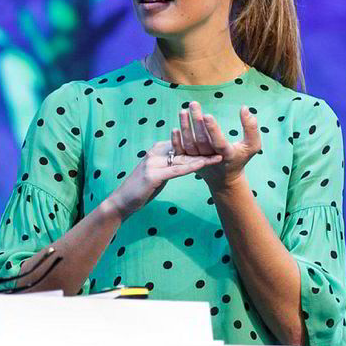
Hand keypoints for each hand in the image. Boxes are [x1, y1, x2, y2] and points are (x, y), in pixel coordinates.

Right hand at [108, 140, 222, 216]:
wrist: (121, 201)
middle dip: (204, 149)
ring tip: (219, 155)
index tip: (217, 144)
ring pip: (182, 159)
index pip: (182, 145)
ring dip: (203, 158)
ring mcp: (153, 163)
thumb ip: (169, 165)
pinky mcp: (153, 175)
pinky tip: (204, 164)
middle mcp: (154, 153)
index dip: (200, 145)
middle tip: (223, 146)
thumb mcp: (158, 174)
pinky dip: (191, 167)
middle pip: (184, 150)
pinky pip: (176, 170)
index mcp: (156, 150)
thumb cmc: (140, 189)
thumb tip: (184, 161)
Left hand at [173, 100, 261, 190]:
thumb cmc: (240, 157)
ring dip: (185, 128)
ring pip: (189, 144)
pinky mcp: (189, 162)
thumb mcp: (252, 145)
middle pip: (201, 140)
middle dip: (196, 121)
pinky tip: (175, 127)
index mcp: (226, 155)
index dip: (212, 130)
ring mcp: (198, 161)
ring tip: (183, 111)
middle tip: (193, 104)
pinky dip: (176, 141)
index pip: (218, 142)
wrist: (224, 178)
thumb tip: (244, 108)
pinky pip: (180, 151)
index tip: (207, 114)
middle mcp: (211, 159)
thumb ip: (251, 128)